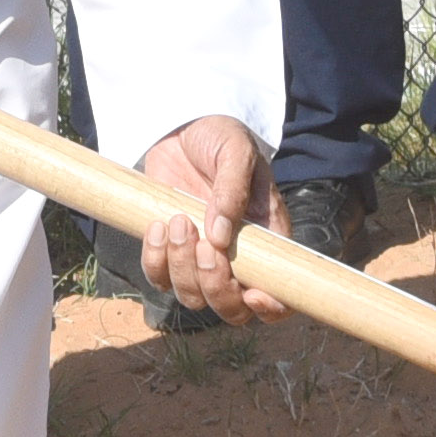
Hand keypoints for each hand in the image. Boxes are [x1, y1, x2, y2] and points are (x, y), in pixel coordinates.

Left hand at [135, 117, 274, 321]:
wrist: (179, 127)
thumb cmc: (218, 138)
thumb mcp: (236, 151)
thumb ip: (234, 189)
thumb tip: (221, 237)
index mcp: (268, 241)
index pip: (280, 296)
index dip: (271, 308)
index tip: (252, 293)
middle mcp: (238, 258)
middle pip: (232, 309)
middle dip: (217, 287)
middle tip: (205, 246)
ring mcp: (201, 258)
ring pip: (192, 296)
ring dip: (182, 267)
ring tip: (178, 220)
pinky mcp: (169, 252)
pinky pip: (158, 278)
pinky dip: (155, 260)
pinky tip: (158, 226)